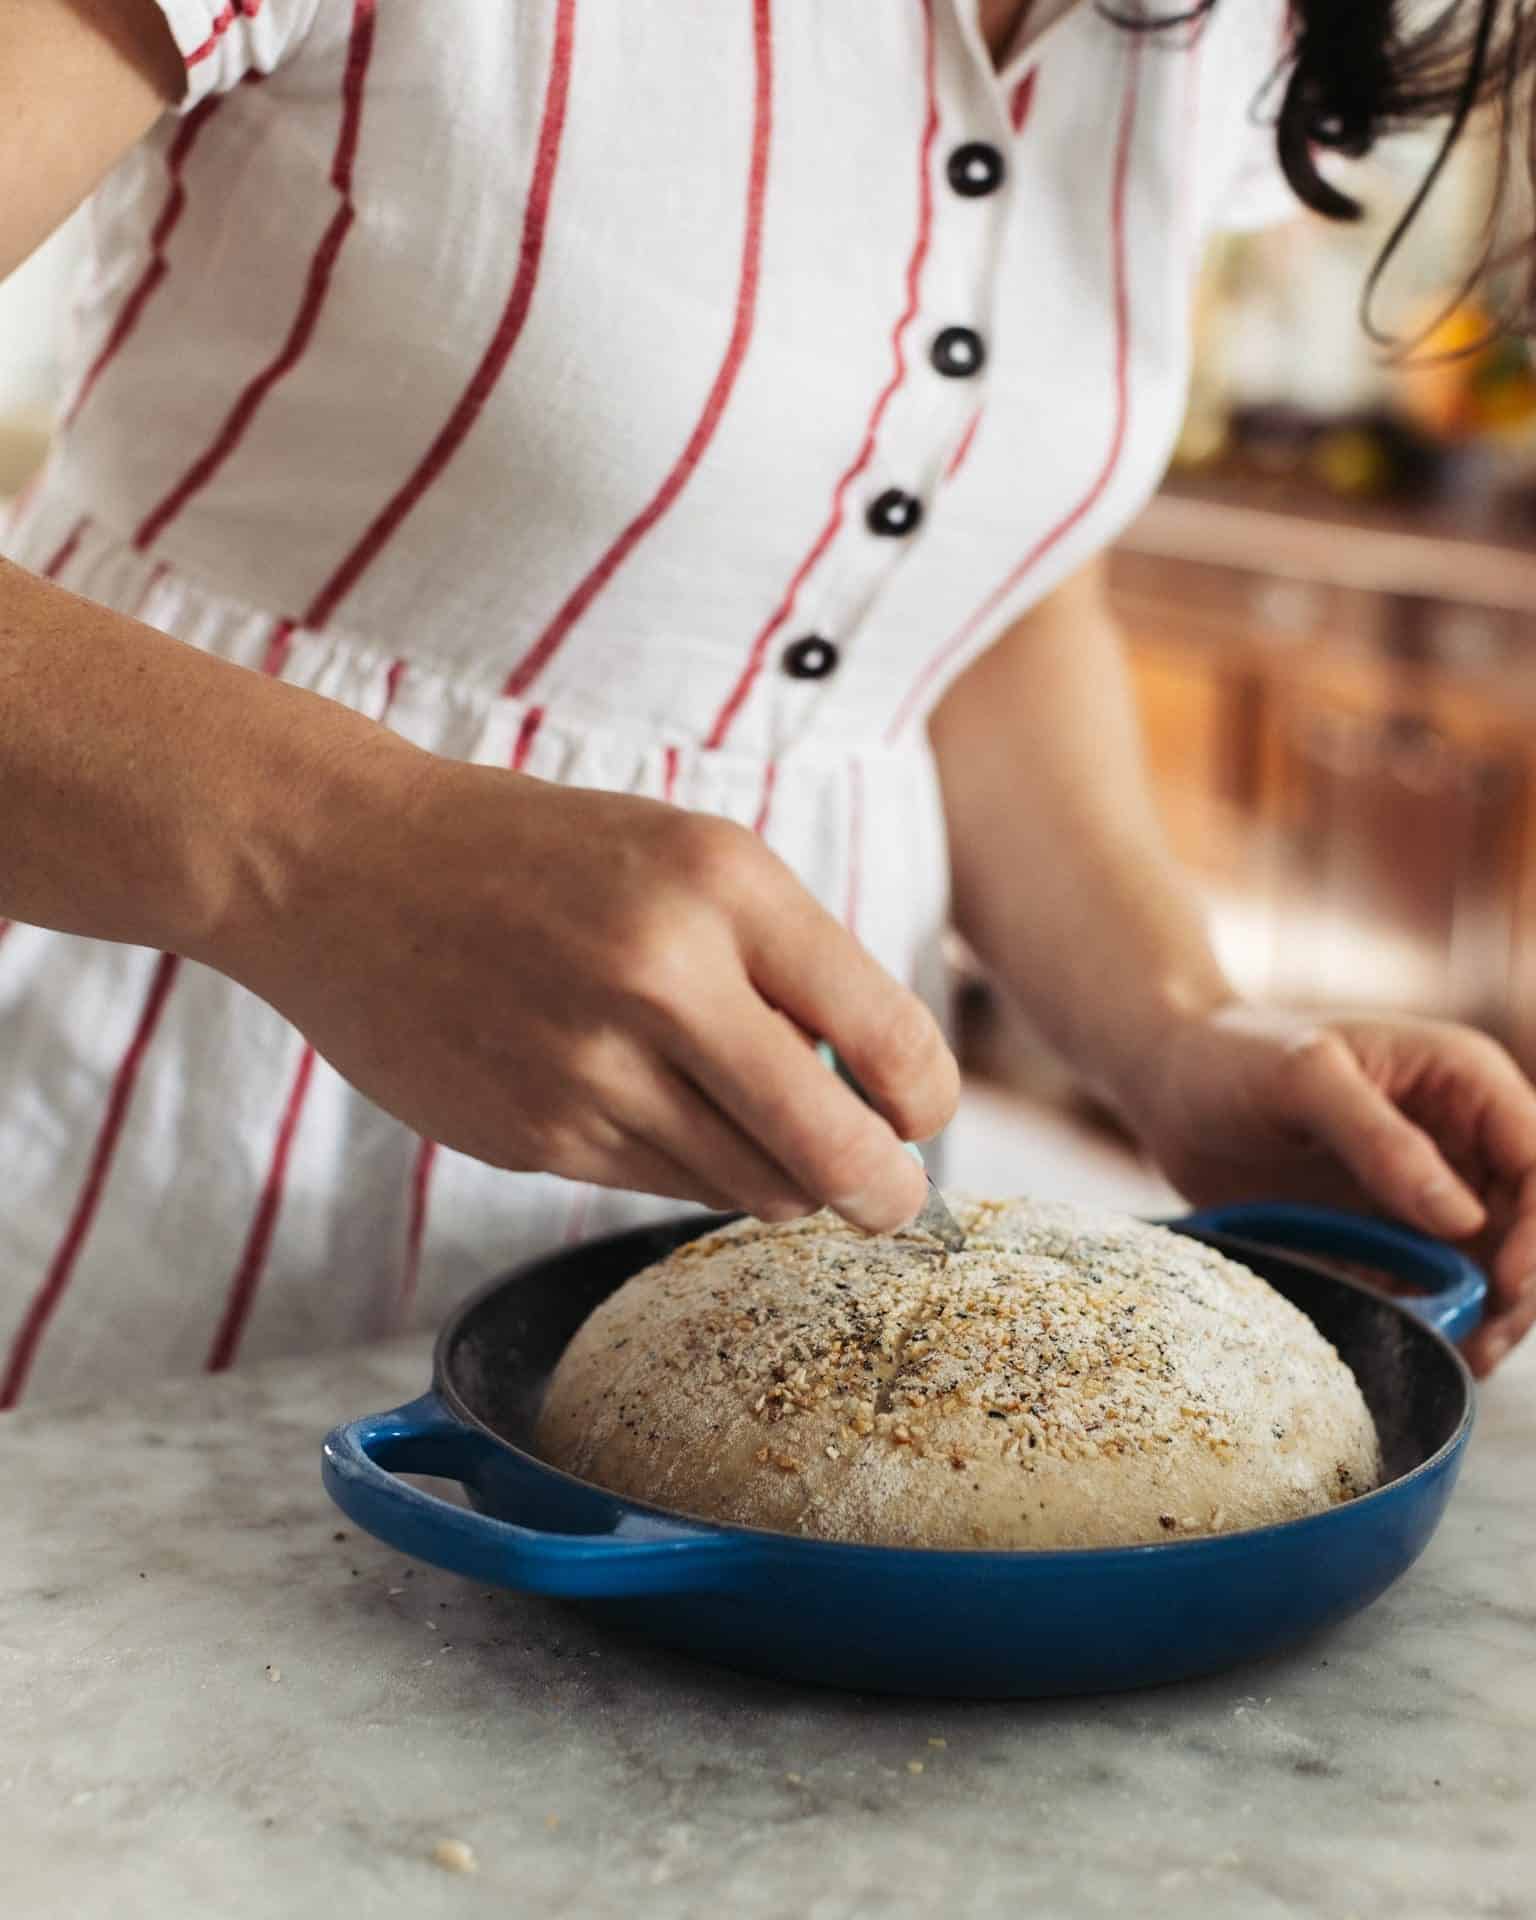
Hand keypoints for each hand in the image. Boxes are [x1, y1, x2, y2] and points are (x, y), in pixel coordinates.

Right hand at [207, 737, 957, 1231]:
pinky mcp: (536, 1137)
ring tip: (765, 1137)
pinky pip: (663, 1188)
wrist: (344, 868)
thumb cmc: (539, 857)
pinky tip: (653, 1109)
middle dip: (885, 1192)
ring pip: (751, 1186)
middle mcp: (664, 979)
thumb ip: (789, 965)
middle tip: (891, 1199)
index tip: (919, 1117)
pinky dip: (688, 1168)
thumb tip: (883, 1097)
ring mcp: (592, 1070)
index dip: (927, 1102)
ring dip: (782, 1180)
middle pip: (832, 1150)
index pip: (890, 1037)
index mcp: (723, 886)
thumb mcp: (687, 857)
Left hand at [1122, 1005, 1535, 1375]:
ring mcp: (1425, 1191)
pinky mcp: (1386, 1234)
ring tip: (1445, 1357)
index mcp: (1462, 1081)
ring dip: (1479, 1317)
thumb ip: (1380, 1140)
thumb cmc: (1232, 1055)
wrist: (1168, 1082)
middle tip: (1475, 1344)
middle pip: (1527, 1227)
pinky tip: (1399, 1345)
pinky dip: (1426, 1320)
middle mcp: (1459, 1138)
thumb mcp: (1303, 1078)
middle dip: (1516, 1290)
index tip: (1503, 1287)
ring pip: (1489, 1268)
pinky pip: (1428, 1289)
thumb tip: (1465, 1221)